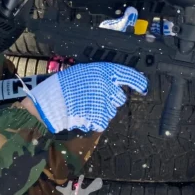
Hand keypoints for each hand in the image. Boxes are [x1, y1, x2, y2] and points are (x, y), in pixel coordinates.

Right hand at [26, 63, 147, 133]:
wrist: (50, 102)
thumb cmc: (62, 86)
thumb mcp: (82, 72)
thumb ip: (98, 77)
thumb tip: (111, 82)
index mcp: (102, 72)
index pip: (127, 74)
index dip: (138, 82)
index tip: (144, 87)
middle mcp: (107, 86)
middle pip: (120, 98)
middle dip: (111, 100)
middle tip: (96, 100)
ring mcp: (104, 103)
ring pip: (110, 112)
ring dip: (101, 112)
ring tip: (84, 108)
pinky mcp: (99, 118)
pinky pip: (102, 123)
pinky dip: (94, 122)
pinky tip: (83, 116)